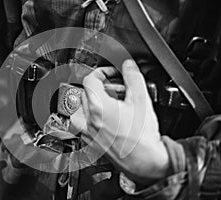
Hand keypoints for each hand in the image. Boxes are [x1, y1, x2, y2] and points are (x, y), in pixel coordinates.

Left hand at [70, 59, 168, 184]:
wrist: (146, 163)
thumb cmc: (142, 138)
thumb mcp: (141, 100)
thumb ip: (133, 77)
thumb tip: (128, 65)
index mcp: (97, 107)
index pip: (90, 79)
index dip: (103, 72)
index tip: (112, 73)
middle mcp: (88, 120)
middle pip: (86, 93)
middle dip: (102, 87)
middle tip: (118, 90)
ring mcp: (87, 133)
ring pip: (83, 109)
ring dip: (95, 102)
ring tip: (113, 105)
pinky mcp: (90, 142)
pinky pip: (84, 124)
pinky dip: (93, 117)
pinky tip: (110, 120)